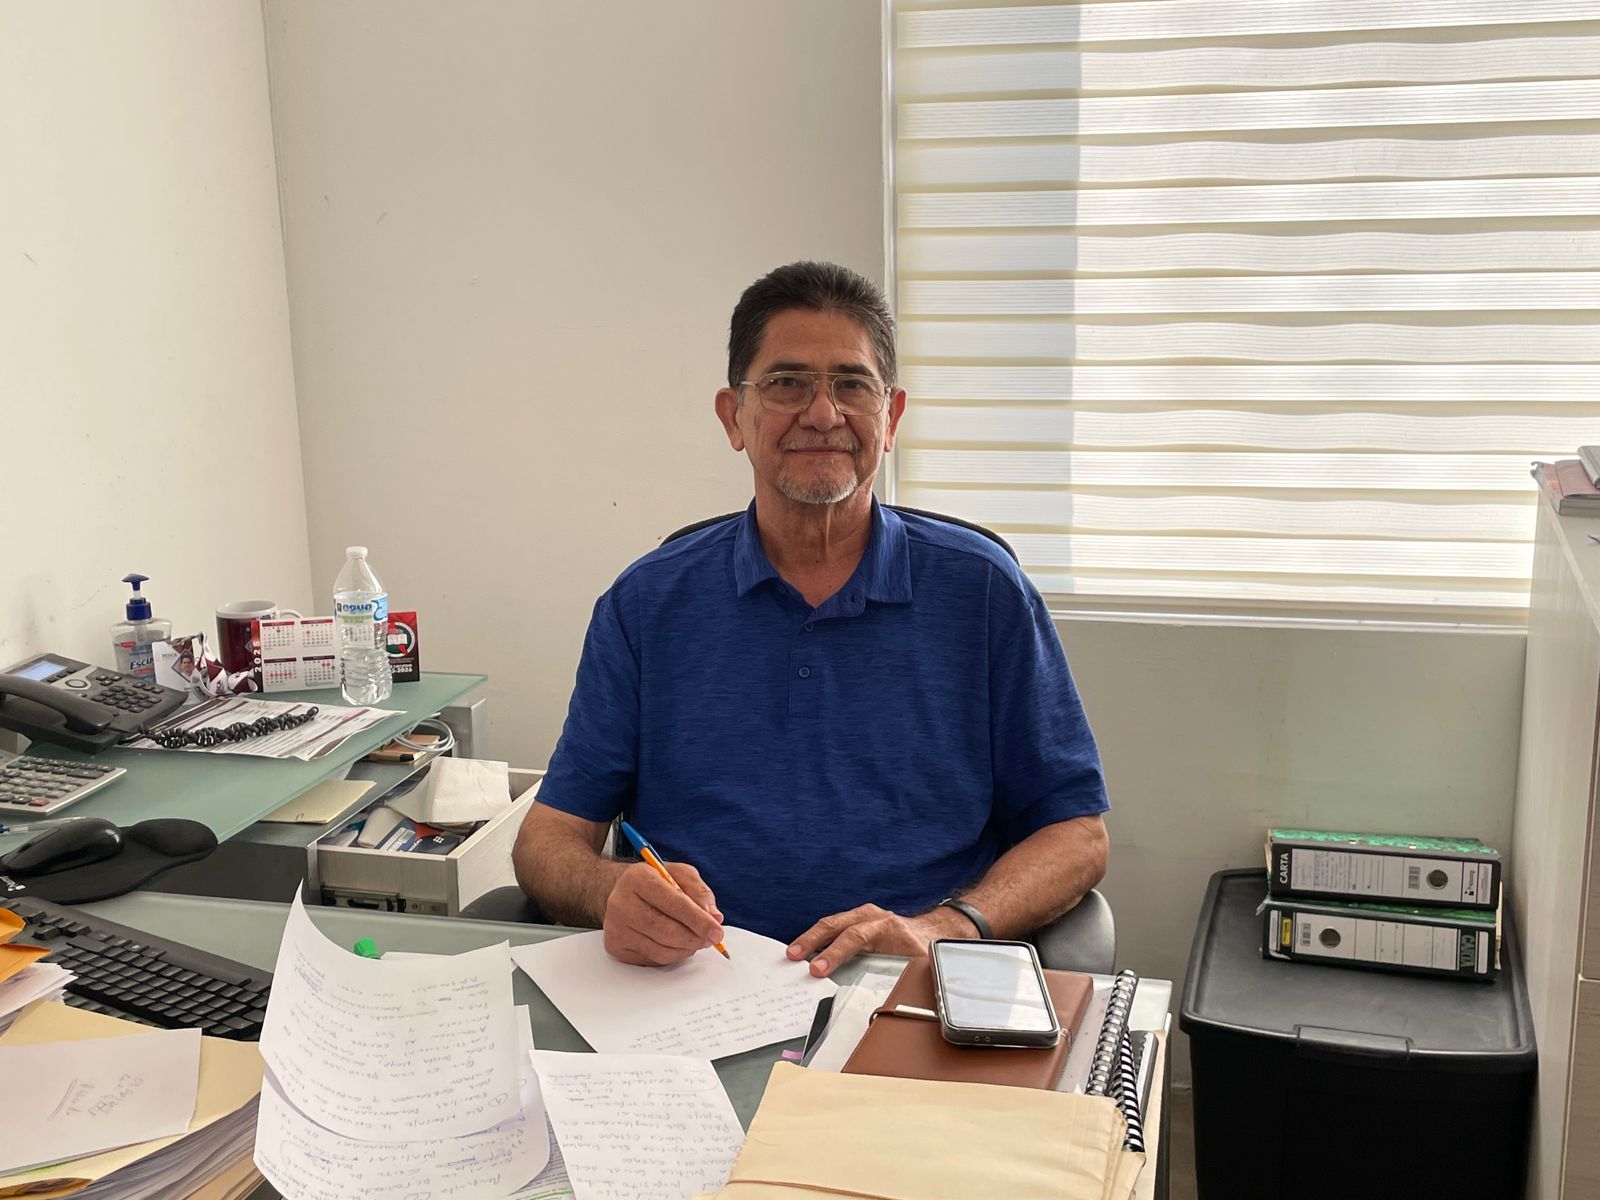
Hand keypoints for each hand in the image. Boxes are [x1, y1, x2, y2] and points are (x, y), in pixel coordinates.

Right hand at [602, 860, 725, 966]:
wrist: (622, 892)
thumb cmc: (656, 882)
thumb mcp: (680, 875)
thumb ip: (700, 893)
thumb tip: (715, 918)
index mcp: (637, 878)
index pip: (672, 902)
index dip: (698, 919)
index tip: (717, 931)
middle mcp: (621, 903)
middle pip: (666, 930)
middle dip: (695, 937)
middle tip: (712, 939)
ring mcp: (616, 927)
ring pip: (661, 949)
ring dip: (686, 948)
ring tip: (696, 939)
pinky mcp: (616, 947)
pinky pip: (653, 958)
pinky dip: (673, 955)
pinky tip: (678, 944)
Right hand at [786, 903, 975, 977]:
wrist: (930, 930)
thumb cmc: (921, 949)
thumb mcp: (917, 964)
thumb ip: (903, 977)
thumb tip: (891, 1000)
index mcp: (886, 926)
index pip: (855, 937)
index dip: (834, 953)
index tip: (817, 969)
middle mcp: (871, 916)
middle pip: (835, 925)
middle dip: (812, 941)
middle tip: (794, 956)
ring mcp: (862, 915)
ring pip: (831, 923)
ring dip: (810, 939)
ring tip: (792, 953)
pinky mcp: (855, 919)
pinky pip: (833, 927)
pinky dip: (817, 937)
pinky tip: (803, 949)